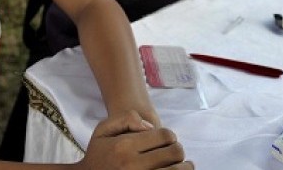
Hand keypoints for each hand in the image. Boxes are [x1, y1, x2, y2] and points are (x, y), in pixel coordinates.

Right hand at [77, 112, 192, 169]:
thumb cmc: (98, 154)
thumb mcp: (103, 129)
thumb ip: (126, 118)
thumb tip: (149, 127)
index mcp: (125, 147)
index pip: (165, 136)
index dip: (170, 136)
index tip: (167, 140)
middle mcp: (133, 166)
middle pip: (175, 153)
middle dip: (177, 150)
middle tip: (173, 152)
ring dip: (184, 166)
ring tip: (181, 164)